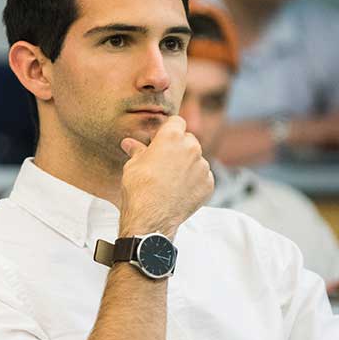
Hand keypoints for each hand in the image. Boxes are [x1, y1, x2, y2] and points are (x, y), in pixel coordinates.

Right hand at [118, 116, 213, 239]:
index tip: (160, 139)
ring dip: (186, 165)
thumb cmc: (139, 188)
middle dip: (178, 147)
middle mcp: (191, 148)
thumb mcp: (132, 165)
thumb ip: (137, 151)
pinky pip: (202, 177)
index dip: (168, 129)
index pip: (176, 121)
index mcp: (172, 138)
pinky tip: (179, 190)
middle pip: (188, 139)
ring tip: (170, 179)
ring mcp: (202, 167)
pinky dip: (193, 181)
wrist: (151, 217)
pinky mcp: (208, 184)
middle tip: (163, 161)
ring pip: (196, 159)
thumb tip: (129, 144)